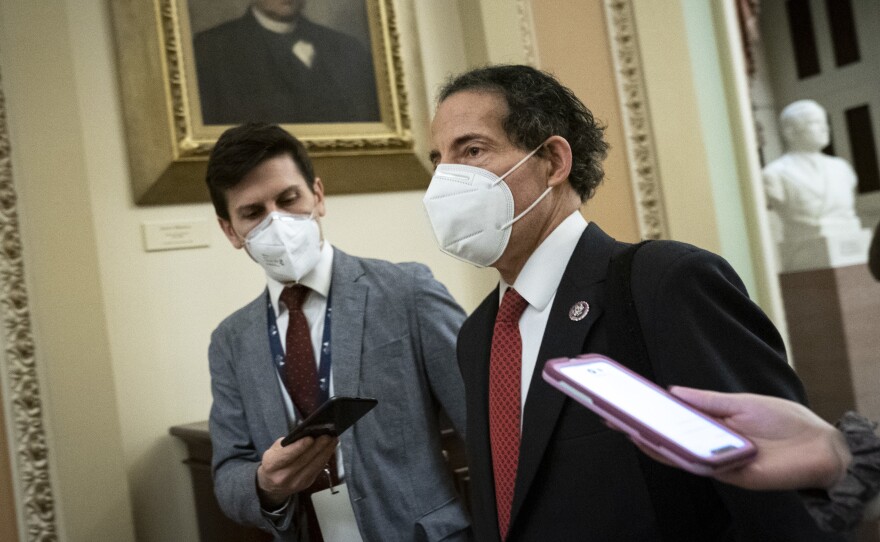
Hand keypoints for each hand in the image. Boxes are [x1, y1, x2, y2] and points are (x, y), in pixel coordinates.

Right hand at [256, 435, 337, 507]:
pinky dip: (325, 457)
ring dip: (326, 451)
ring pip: (314, 465)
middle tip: (328, 435)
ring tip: (333, 439)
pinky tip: (331, 447)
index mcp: (271, 465)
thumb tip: (307, 434)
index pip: (286, 456)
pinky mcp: (307, 483)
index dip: (299, 447)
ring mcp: (296, 482)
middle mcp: (283, 476)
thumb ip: (287, 443)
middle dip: (318, 447)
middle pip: (304, 460)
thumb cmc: (274, 462)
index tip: (310, 438)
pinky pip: (318, 468)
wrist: (271, 485)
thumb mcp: (273, 451)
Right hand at [629, 387, 851, 490]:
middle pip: (666, 437)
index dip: (645, 411)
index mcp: (711, 424)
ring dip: (648, 441)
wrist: (820, 446)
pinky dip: (675, 454)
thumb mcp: (740, 403)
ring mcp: (715, 460)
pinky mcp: (727, 474)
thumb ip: (706, 401)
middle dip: (636, 426)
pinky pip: (695, 464)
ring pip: (674, 453)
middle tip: (609, 413)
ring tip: (624, 426)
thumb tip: (671, 391)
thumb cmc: (785, 422)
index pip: (671, 418)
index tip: (621, 399)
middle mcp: (708, 443)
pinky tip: (656, 442)